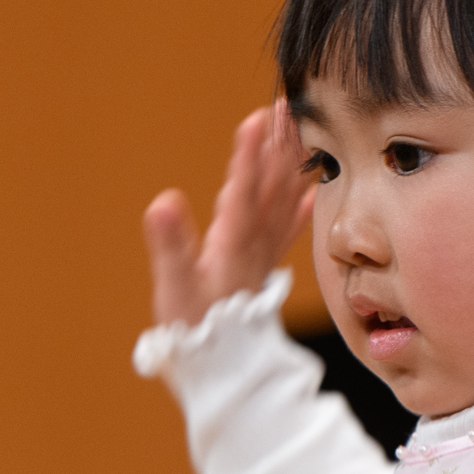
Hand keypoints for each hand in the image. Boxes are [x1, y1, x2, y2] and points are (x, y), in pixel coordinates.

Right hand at [143, 102, 313, 328]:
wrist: (225, 372)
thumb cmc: (194, 331)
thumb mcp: (175, 289)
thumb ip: (171, 245)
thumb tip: (163, 202)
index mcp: (231, 244)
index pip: (243, 191)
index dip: (250, 155)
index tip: (259, 118)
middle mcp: (252, 243)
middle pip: (270, 186)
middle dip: (277, 144)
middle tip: (286, 102)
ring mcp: (260, 253)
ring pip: (281, 198)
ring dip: (289, 162)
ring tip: (298, 127)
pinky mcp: (259, 265)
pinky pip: (285, 227)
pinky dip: (298, 205)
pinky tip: (310, 187)